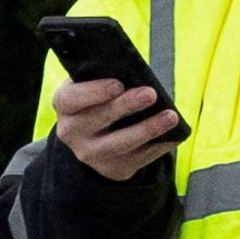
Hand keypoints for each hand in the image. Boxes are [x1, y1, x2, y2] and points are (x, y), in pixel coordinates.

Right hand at [52, 78, 180, 181]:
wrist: (93, 138)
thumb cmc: (97, 100)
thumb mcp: (91, 85)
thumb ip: (103, 77)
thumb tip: (133, 70)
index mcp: (65, 105)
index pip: (71, 99)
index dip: (94, 92)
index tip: (118, 84)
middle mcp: (72, 132)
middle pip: (99, 120)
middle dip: (127, 106)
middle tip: (150, 94)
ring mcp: (92, 154)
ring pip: (121, 144)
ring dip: (148, 129)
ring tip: (170, 116)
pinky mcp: (113, 168)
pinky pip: (139, 158)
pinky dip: (159, 145)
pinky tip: (174, 134)